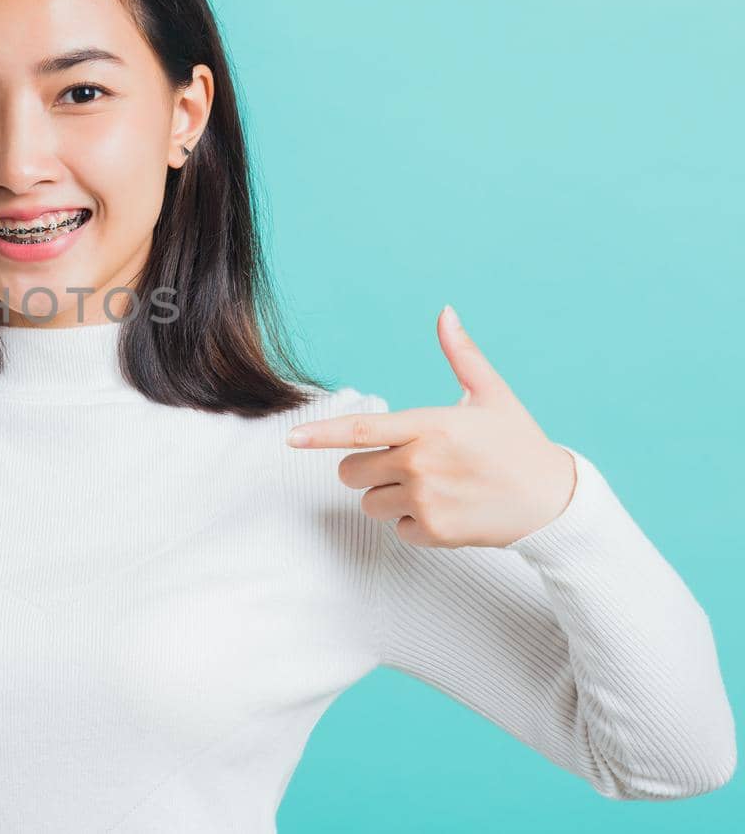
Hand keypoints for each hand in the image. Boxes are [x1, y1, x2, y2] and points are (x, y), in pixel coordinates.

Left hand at [284, 305, 577, 548]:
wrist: (553, 502)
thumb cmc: (517, 443)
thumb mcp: (490, 394)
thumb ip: (461, 354)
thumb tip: (445, 311)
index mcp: (428, 426)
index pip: (359, 431)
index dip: (319, 435)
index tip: (291, 438)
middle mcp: (421, 463)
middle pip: (351, 471)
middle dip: (366, 468)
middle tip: (405, 465)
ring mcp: (426, 500)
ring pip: (369, 503)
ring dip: (388, 497)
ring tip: (432, 488)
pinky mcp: (433, 532)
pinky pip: (395, 528)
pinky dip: (412, 523)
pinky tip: (445, 510)